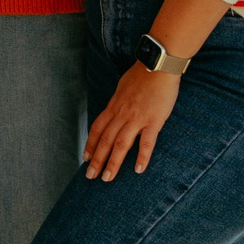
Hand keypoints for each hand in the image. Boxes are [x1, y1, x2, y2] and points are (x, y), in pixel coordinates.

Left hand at [84, 64, 179, 179]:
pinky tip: (138, 170)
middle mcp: (121, 114)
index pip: (97, 129)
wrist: (157, 66)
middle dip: (97, 160)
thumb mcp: (122, 88)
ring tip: (107, 178)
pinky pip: (146, 142)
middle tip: (90, 176)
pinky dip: (142, 157)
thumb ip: (118, 103)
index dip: (90, 145)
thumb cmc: (142, 75)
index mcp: (114, 106)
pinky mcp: (153, 121)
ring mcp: (136, 119)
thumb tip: (114, 111)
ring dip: (112, 163)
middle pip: (105, 140)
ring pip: (120, 145)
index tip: (86, 158)